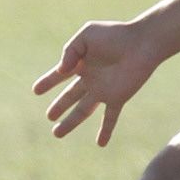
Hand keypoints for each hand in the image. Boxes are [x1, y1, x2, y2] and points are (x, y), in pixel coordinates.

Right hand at [32, 20, 159, 145]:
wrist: (142, 43)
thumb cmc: (115, 34)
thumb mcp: (86, 36)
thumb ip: (70, 51)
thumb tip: (61, 71)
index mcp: (81, 62)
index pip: (59, 75)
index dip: (47, 82)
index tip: (36, 90)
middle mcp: (90, 78)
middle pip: (70, 97)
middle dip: (58, 107)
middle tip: (49, 116)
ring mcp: (103, 90)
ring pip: (82, 111)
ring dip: (70, 123)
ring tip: (57, 134)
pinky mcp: (117, 98)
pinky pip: (110, 117)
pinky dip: (105, 131)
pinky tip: (101, 144)